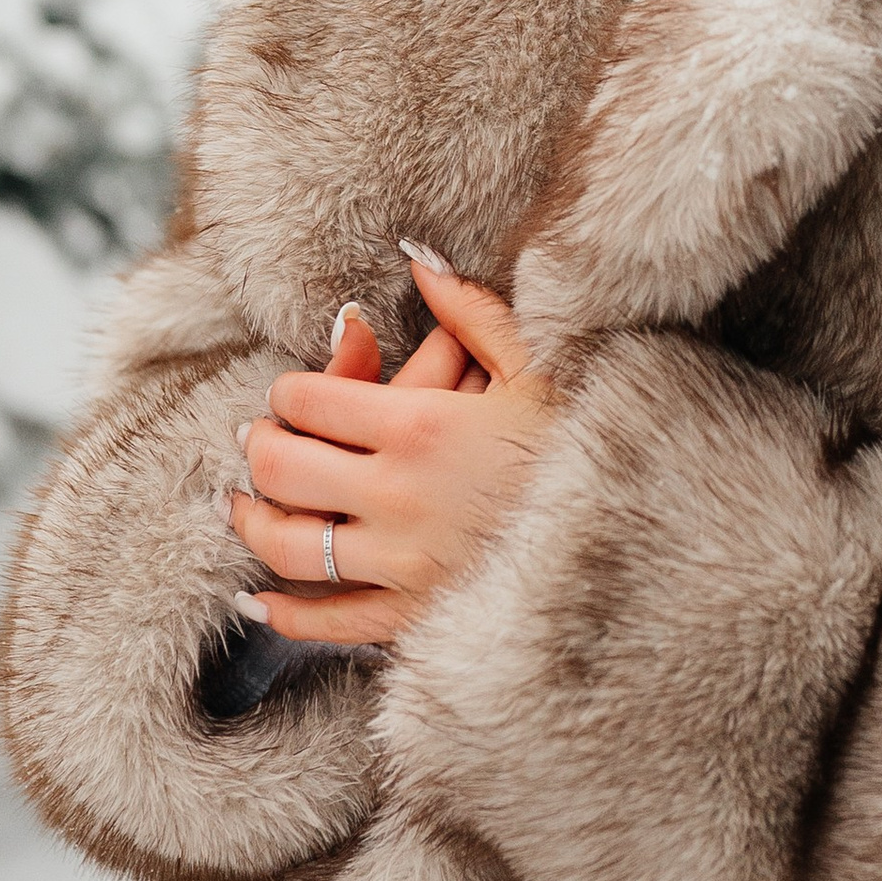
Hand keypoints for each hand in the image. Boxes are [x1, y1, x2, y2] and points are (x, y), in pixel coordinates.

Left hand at [229, 251, 552, 645]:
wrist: (642, 537)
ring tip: (239, 505)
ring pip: (290, 545)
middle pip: (283, 468)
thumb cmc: (590, 446)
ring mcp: (402, 564)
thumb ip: (472, 311)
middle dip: (258, 447)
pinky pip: (330, 622)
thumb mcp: (540, 367)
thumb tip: (418, 257)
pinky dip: (288, 614)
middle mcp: (397, 496)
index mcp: (421, 427)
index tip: (290, 394)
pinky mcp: (415, 618)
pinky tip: (261, 602)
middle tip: (253, 439)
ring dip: (251, 523)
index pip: (310, 402)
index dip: (287, 393)